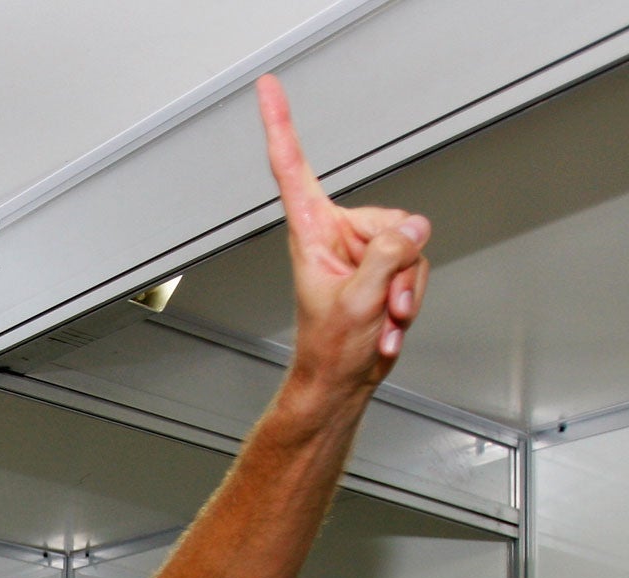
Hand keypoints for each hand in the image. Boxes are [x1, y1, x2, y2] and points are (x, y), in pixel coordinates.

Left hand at [257, 74, 430, 391]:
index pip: (292, 169)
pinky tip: (386, 322)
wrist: (341, 381)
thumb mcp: (359, 301)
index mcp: (310, 233)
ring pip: (410, 247)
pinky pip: (415, 267)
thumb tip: (413, 227)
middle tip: (379, 301)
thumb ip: (387, 256)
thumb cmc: (329, 349)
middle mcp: (334, 235)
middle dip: (398, 265)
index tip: (267, 90)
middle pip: (391, 220)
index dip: (281, 127)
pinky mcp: (381, 268)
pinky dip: (407, 299)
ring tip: (379, 316)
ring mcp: (360, 251)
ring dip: (404, 289)